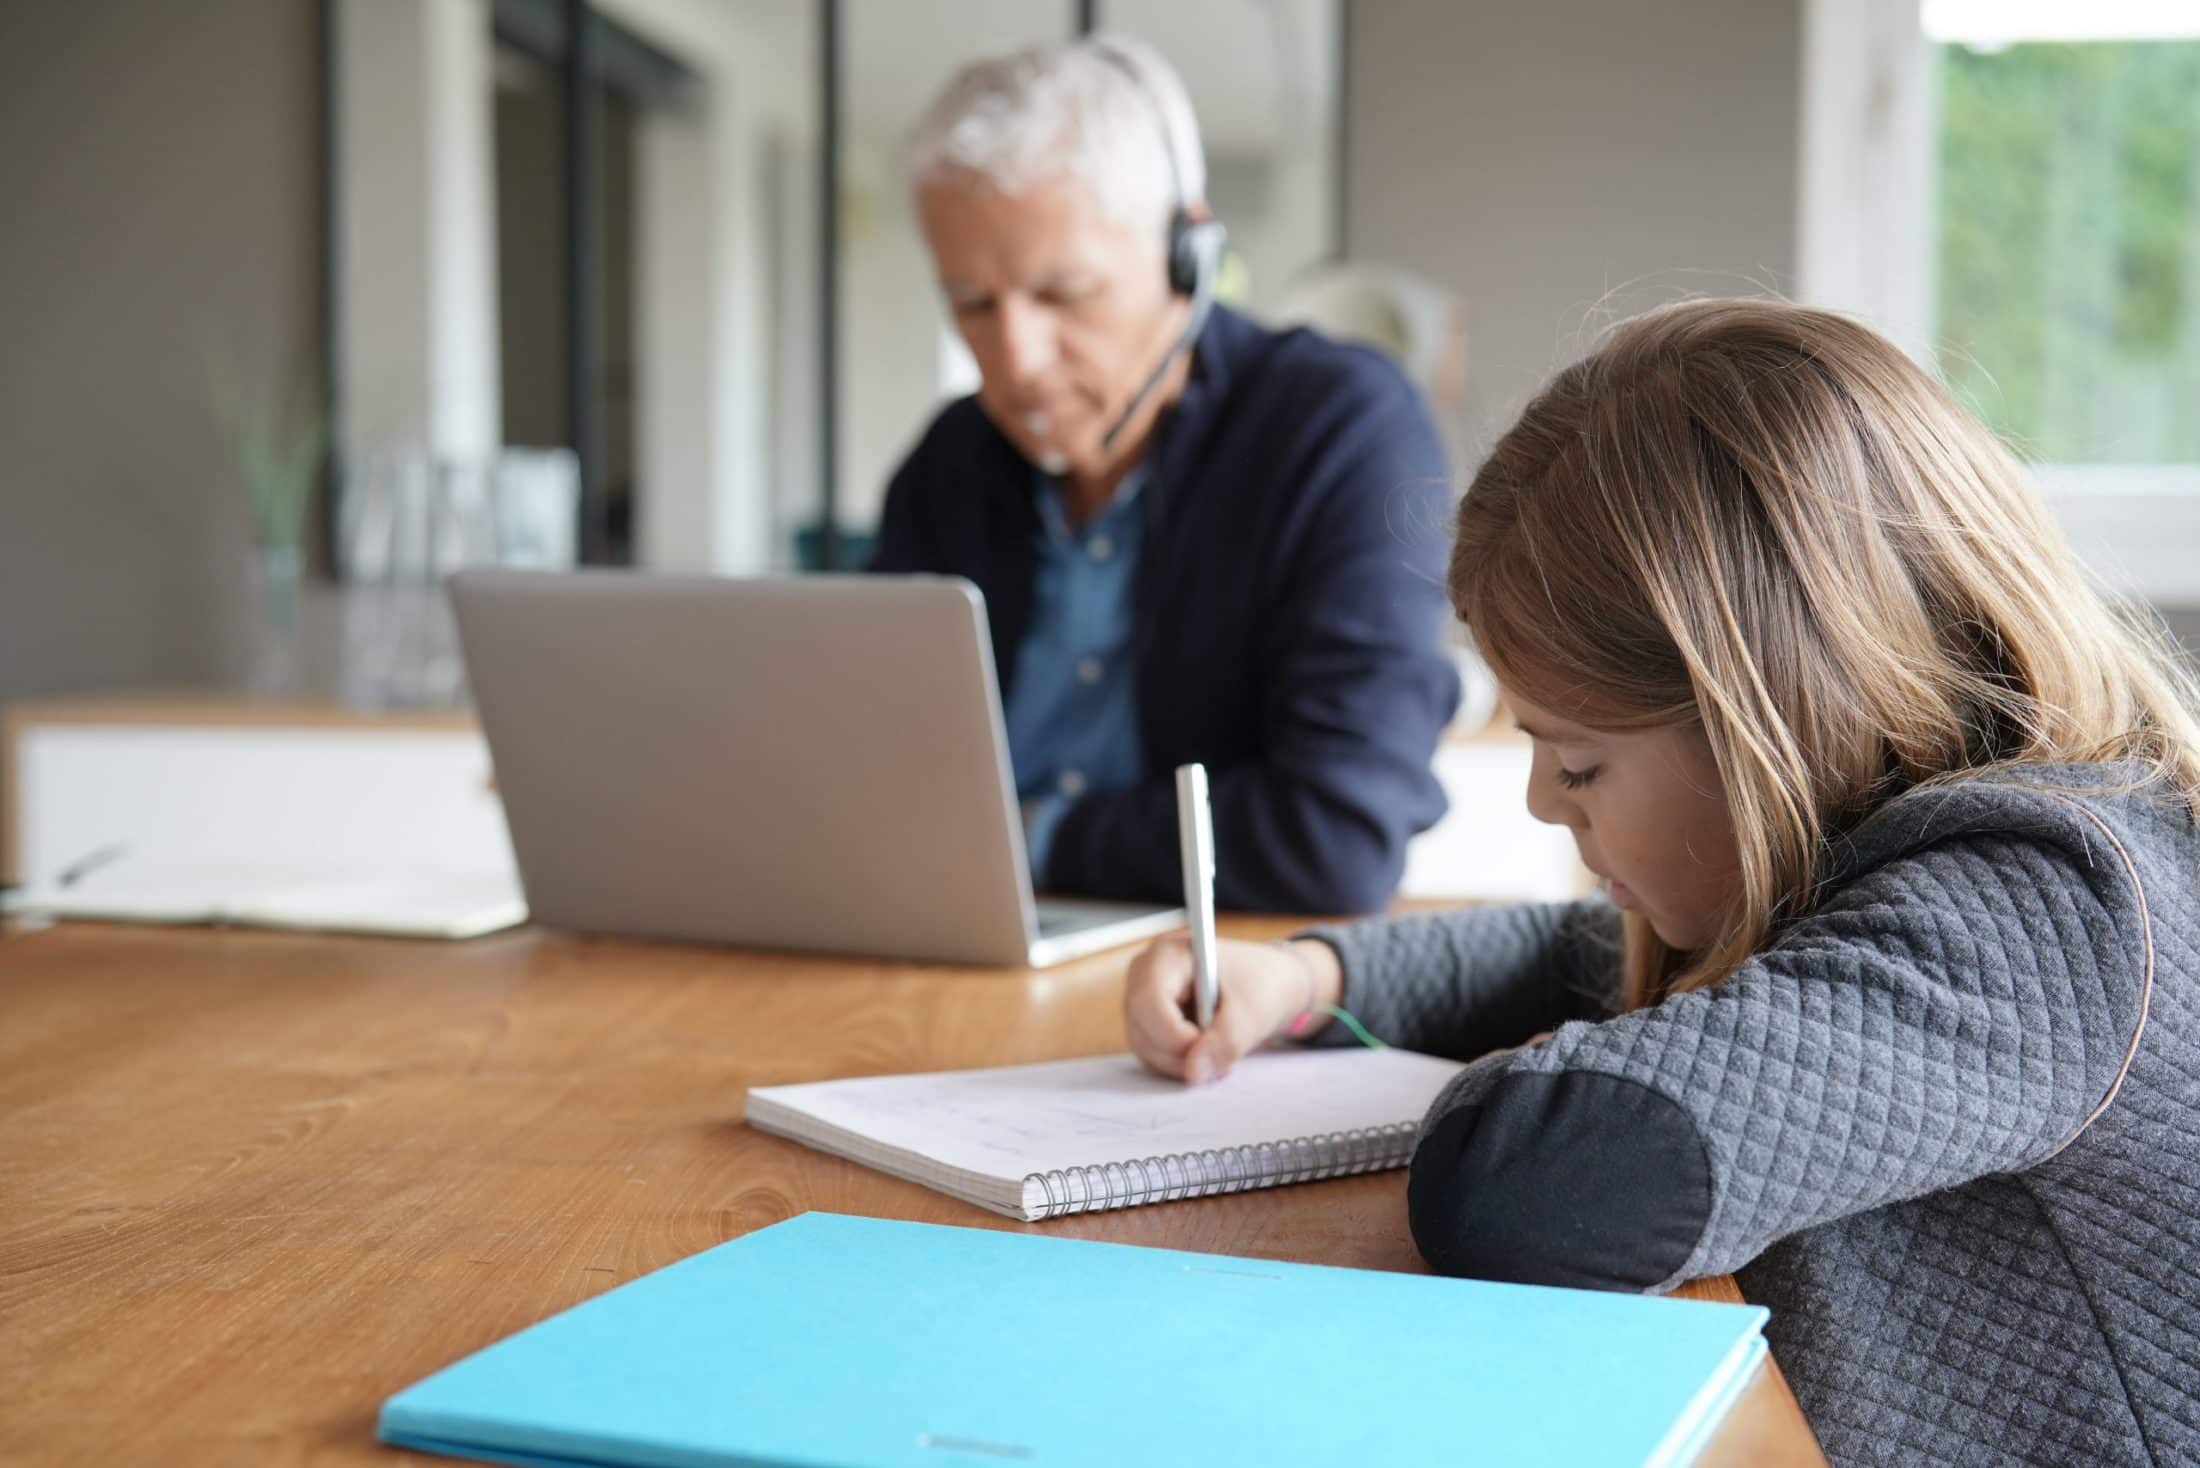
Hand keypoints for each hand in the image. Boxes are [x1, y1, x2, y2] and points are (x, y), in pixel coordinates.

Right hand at [1122, 934, 1339, 1084]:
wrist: (1266, 983)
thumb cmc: (1259, 984)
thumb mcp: (1252, 1012)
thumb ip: (1226, 1041)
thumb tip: (1195, 1072)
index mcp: (1170, 954)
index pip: (1148, 998)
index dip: (1172, 1033)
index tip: (1206, 1048)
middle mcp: (1146, 972)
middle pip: (1141, 1025)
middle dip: (1179, 1054)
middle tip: (1219, 1063)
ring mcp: (1142, 997)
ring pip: (1143, 1045)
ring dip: (1180, 1063)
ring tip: (1218, 1059)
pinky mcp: (1146, 1020)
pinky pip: (1150, 1052)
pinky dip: (1177, 1064)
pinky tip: (1206, 1056)